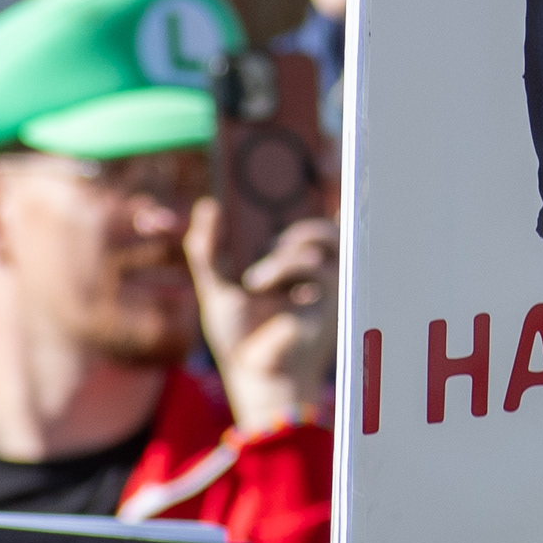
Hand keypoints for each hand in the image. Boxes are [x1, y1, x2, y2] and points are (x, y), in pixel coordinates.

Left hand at [190, 203, 337, 427]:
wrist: (254, 377)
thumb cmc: (241, 336)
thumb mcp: (216, 286)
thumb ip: (208, 248)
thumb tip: (209, 205)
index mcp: (294, 264)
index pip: (310, 218)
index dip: (308, 187)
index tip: (289, 165)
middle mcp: (318, 271)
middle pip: (330, 223)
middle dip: (296, 217)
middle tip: (267, 228)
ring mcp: (330, 284)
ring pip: (327, 236)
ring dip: (287, 247)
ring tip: (256, 275)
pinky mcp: (334, 300)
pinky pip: (317, 265)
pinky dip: (283, 268)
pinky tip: (260, 284)